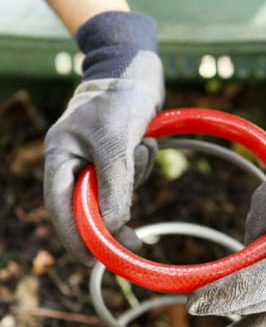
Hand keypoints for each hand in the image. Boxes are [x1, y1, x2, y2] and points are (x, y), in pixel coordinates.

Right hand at [44, 12, 163, 259]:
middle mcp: (74, 162)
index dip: (74, 236)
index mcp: (60, 156)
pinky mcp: (118, 158)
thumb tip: (113, 227)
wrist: (138, 67)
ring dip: (134, 180)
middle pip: (87, 208)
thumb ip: (114, 186)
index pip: (60, 206)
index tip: (92, 259)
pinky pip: (130, 180)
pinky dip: (142, 167)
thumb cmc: (119, 96)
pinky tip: (145, 141)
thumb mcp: (116, 141)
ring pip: (114, 195)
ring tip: (140, 146)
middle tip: (135, 241)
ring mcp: (96, 161)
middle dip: (112, 219)